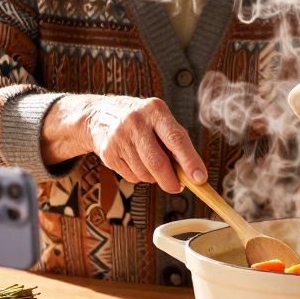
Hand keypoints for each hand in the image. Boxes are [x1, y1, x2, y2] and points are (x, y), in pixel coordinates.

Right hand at [81, 95, 206, 193]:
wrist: (99, 115)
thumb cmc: (141, 122)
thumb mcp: (159, 120)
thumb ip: (175, 142)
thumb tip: (191, 174)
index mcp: (155, 110)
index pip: (176, 138)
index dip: (190, 161)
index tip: (200, 178)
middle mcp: (136, 121)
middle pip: (158, 162)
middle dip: (171, 180)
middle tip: (178, 187)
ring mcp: (119, 137)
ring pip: (144, 173)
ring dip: (154, 178)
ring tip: (152, 166)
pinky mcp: (108, 153)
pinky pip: (131, 177)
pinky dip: (139, 177)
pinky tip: (135, 163)